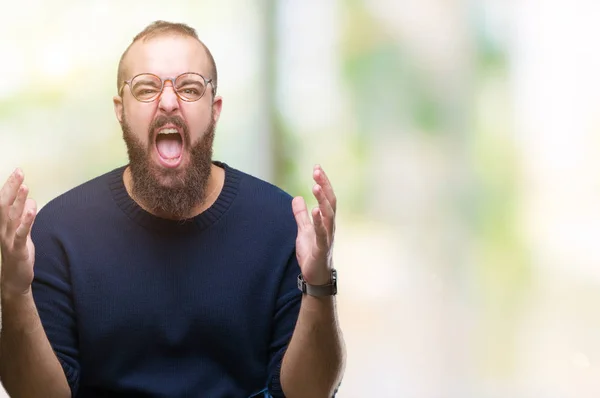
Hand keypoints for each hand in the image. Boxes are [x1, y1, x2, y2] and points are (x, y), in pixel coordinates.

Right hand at [0, 168, 36, 296]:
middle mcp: (2, 229)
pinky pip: (21, 233)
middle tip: (19, 172)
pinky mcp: (18, 249)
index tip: (17, 172)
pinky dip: (27, 221)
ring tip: (25, 187)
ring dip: (18, 201)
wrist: (14, 279)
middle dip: (11, 187)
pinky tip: (32, 211)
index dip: (10, 186)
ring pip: (11, 217)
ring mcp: (8, 239)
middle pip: (4, 205)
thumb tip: (31, 201)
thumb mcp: (22, 232)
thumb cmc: (18, 253)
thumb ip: (26, 217)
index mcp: (2, 224)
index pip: (4, 201)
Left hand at [292, 165, 336, 285]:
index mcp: (326, 221)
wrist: (315, 277)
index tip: (317, 167)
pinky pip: (322, 233)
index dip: (323, 182)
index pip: (327, 197)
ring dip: (323, 200)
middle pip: (330, 202)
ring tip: (316, 186)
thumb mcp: (303, 230)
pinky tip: (316, 210)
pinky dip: (319, 221)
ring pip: (328, 215)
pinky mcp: (322, 248)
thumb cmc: (312, 254)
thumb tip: (297, 197)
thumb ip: (301, 215)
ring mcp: (327, 237)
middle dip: (324, 185)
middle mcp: (330, 226)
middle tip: (316, 171)